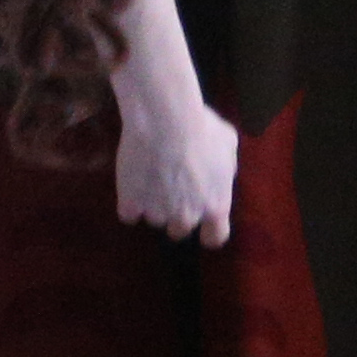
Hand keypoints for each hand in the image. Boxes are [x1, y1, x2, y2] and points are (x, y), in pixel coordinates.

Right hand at [114, 87, 238, 245]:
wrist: (164, 119)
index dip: (207, 231)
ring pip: (154, 219)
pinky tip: (132, 180)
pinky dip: (129, 200)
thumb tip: (221, 173)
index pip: (215, 237)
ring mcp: (157, 213)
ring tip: (149, 176)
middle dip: (174, 214)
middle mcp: (188, 216)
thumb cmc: (201, 126)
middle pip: (179, 230)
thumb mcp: (227, 143)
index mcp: (216, 205)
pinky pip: (128, 212)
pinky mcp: (130, 205)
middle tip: (169, 189)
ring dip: (152, 204)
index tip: (201, 222)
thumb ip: (225, 168)